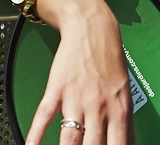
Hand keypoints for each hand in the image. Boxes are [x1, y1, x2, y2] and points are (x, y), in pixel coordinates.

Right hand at [28, 0, 132, 144]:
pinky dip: (35, 135)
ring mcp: (75, 98)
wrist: (92, 27)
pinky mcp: (56, 89)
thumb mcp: (124, 93)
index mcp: (118, 110)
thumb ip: (124, 124)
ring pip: (69, 137)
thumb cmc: (110, 60)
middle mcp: (98, 107)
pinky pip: (44, 116)